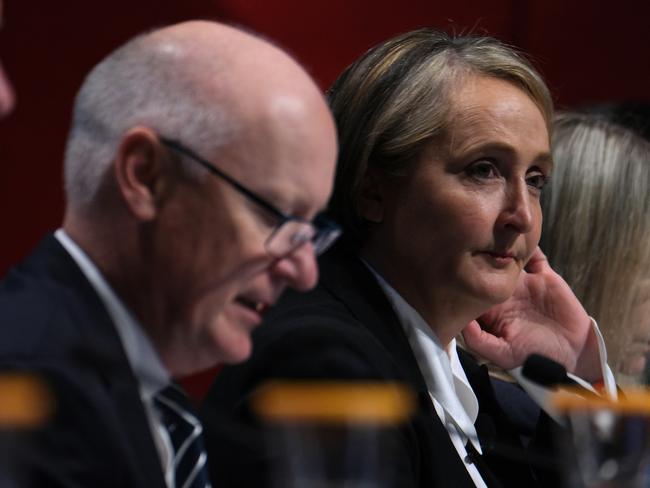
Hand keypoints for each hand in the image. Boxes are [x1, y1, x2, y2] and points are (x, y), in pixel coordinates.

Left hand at [462, 247, 601, 381]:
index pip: (470, 288)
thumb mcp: (502, 354)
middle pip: (486, 268)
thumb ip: (479, 341)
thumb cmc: (533, 356)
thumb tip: (461, 321)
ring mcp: (523, 283)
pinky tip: (524, 239)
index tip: (455, 266)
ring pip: (508, 257)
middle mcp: (503, 292)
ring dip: (503, 245)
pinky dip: (531, 247)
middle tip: (472, 240)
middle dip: (479, 254)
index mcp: (490, 308)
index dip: (462, 278)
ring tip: (497, 233)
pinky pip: (536, 257)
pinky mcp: (544, 277)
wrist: (572, 353)